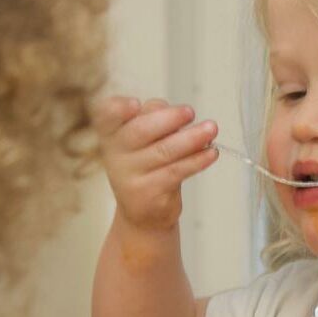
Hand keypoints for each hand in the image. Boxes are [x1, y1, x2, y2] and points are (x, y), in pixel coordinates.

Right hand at [96, 96, 217, 230]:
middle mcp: (115, 153)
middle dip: (168, 119)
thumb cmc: (147, 164)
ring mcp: (130, 175)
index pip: (106, 116)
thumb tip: (175, 112)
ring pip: (164, 151)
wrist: (144, 212)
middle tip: (190, 112)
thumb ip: (153, 116)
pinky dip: (197, 160)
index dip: (117, 109)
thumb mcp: (144, 137)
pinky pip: (176, 171)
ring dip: (191, 138)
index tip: (134, 104)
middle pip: (140, 131)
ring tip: (211, 129)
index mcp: (111, 132)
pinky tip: (211, 153)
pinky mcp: (148, 192)